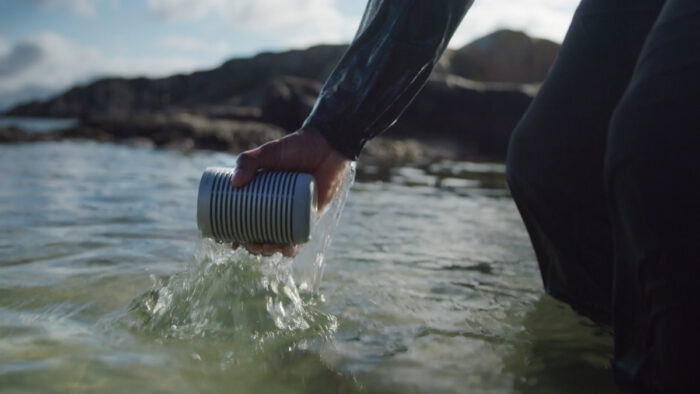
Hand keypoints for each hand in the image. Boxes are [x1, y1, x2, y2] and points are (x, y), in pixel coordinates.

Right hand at [230, 126, 350, 256]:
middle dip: (254, 246)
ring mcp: (294, 212)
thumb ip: (248, 161)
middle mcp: (277, 207)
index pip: (246, 219)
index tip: (231, 240)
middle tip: (250, 243)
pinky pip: (301, 237)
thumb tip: (235, 184)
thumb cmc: (296, 147)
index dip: (238, 234)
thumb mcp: (268, 153)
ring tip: (266, 246)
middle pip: (261, 234)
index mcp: (263, 195)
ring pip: (280, 240)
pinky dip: (292, 247)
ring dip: (271, 250)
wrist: (326, 145)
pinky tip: (285, 249)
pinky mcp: (311, 215)